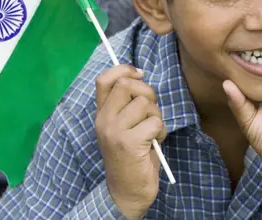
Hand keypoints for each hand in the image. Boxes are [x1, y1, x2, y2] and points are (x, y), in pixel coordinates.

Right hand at [95, 65, 166, 218]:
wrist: (126, 191)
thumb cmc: (130, 156)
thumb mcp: (123, 126)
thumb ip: (126, 104)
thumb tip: (139, 76)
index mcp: (101, 114)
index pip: (104, 79)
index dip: (124, 69)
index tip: (140, 74)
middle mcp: (104, 120)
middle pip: (127, 85)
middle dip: (147, 93)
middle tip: (151, 110)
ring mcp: (115, 131)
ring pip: (145, 104)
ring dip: (156, 115)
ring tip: (152, 131)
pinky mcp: (129, 143)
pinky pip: (155, 122)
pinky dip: (160, 131)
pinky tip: (155, 143)